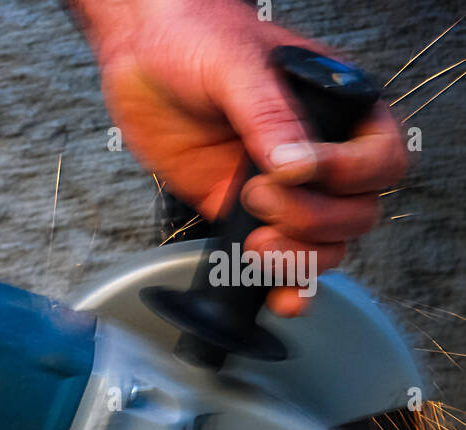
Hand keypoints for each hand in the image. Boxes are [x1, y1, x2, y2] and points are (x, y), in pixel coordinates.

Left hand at [80, 0, 406, 314]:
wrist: (140, 56)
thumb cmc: (196, 40)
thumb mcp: (236, 66)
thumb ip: (267, 113)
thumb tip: (295, 162)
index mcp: (339, 109)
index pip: (381, 159)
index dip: (348, 175)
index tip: (296, 171)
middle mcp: (320, 154)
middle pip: (357, 213)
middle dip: (312, 219)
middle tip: (257, 197)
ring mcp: (284, 189)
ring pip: (327, 244)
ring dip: (299, 257)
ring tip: (253, 240)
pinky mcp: (243, 214)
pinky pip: (279, 259)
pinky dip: (285, 285)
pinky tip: (278, 297)